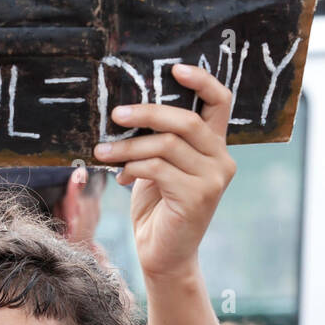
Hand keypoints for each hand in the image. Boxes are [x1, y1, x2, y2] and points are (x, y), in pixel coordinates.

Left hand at [93, 64, 235, 280]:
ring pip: (167, 144)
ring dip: (128, 146)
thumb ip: (156, 141)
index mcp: (214, 146)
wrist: (163, 256)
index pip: (220, 102)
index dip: (201, 81)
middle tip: (115, 115)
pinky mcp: (197, 198)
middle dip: (146, 113)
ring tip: (103, 152)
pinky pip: (157, 169)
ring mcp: (213, 180)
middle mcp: (221, 160)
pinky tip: (118, 176)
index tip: (175, 68)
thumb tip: (126, 112)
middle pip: (186, 120)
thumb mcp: (157, 167)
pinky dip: (132, 168)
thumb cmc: (158, 209)